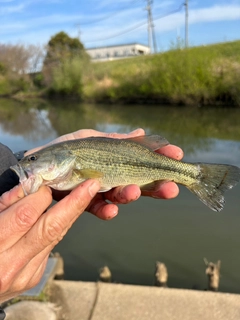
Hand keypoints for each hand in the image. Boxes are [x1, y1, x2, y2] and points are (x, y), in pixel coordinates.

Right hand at [0, 179, 99, 301]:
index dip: (42, 195)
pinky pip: (50, 246)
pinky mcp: (34, 277)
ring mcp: (26, 274)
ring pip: (56, 236)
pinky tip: (58, 217)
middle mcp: (12, 265)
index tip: (50, 182)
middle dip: (75, 204)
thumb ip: (5, 205)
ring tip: (82, 196)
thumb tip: (31, 186)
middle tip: (91, 186)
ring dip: (70, 214)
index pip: (27, 214)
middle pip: (52, 227)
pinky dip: (56, 229)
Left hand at [26, 128, 183, 219]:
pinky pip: (98, 209)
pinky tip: (112, 211)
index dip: (161, 158)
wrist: (39, 163)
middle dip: (158, 185)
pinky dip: (106, 211)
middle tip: (172, 187)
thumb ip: (116, 140)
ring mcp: (101, 191)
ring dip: (131, 195)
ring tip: (135, 192)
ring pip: (122, 196)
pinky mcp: (85, 203)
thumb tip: (141, 132)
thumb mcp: (93, 138)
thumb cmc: (67, 148)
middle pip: (141, 182)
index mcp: (118, 160)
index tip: (177, 154)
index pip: (145, 161)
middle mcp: (113, 176)